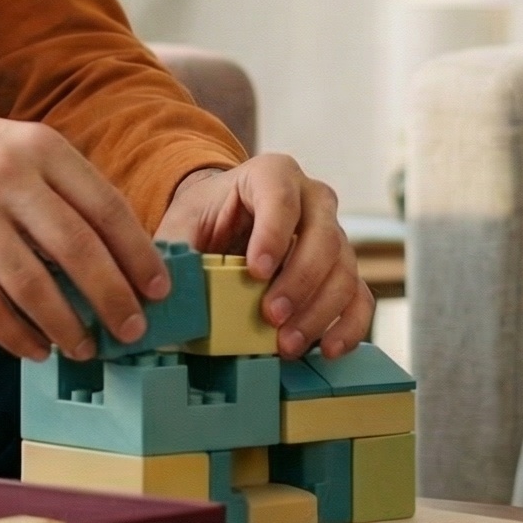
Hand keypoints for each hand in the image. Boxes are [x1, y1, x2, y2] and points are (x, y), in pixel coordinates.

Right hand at [0, 94, 170, 360]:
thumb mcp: (18, 148)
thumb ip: (64, 193)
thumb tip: (123, 261)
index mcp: (38, 145)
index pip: (105, 207)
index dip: (139, 256)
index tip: (159, 291)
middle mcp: (3, 175)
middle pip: (76, 249)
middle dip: (113, 298)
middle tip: (132, 330)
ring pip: (31, 285)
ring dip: (66, 326)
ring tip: (84, 347)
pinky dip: (16, 335)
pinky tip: (35, 348)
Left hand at [156, 154, 370, 359]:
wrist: (226, 218)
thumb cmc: (207, 216)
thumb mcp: (183, 222)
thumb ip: (175, 246)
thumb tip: (164, 289)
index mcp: (272, 174)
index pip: (281, 198)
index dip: (272, 235)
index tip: (255, 272)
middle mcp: (313, 198)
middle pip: (323, 238)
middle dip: (298, 282)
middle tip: (271, 316)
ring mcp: (334, 233)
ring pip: (343, 271)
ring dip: (318, 311)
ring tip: (286, 343)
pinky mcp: (343, 268)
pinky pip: (359, 297)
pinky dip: (349, 325)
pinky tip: (328, 348)